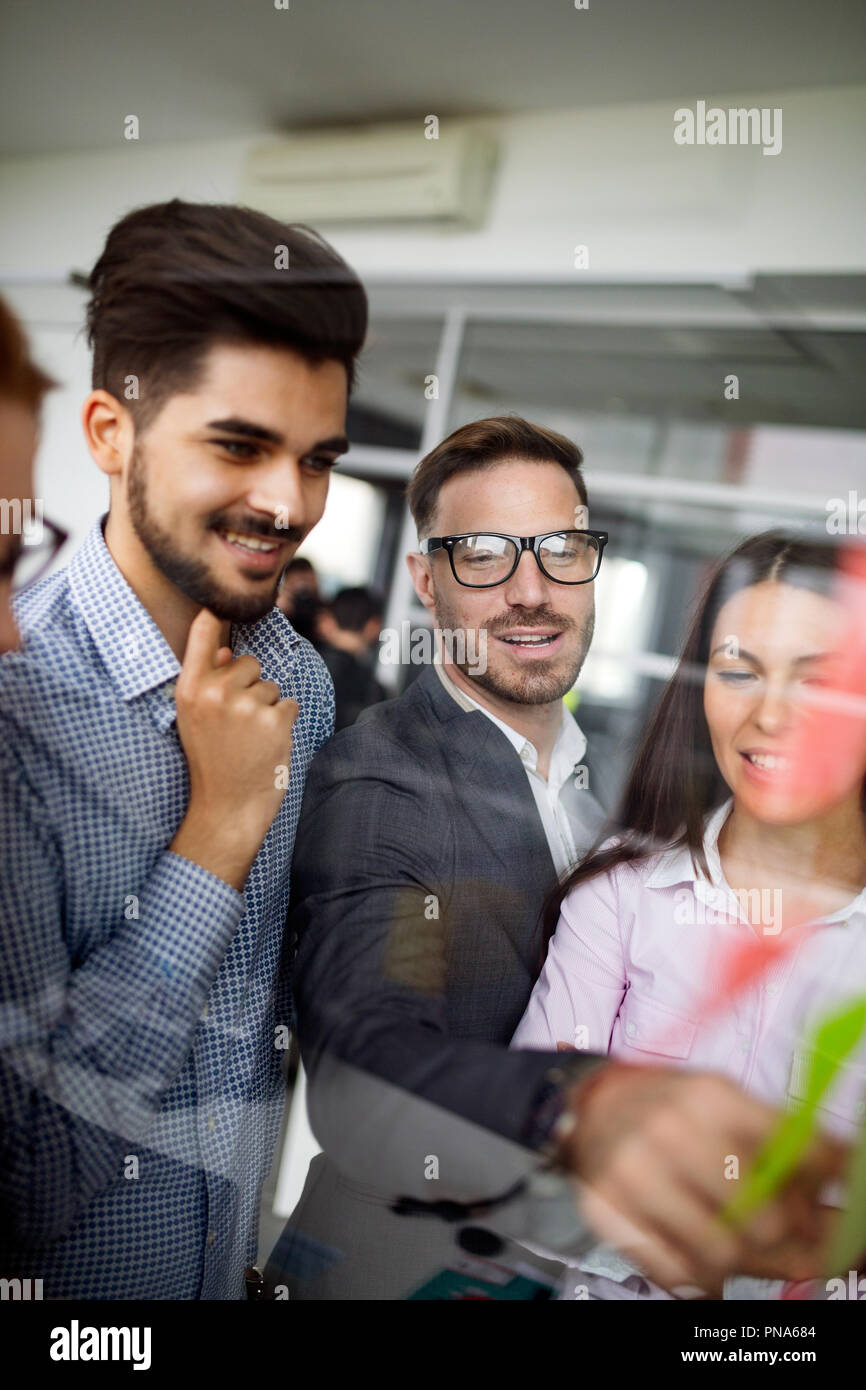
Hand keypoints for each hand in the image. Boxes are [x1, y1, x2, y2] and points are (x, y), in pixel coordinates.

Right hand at [169, 608, 297, 889]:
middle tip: (236, 724)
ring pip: (271, 686)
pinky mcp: (275, 719)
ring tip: (249, 738)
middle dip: (250, 687)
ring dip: (267, 708)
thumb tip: (230, 653)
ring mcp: (245, 705)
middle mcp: (215, 692)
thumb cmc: (211, 762)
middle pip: (250, 663)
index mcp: (190, 689)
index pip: (204, 633)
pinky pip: (289, 703)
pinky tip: (266, 744)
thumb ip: (209, 682)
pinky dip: (284, 722)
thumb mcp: (195, 720)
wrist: (225, 809)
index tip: (219, 601)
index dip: (216, 613)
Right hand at [560, 1062, 846, 1295]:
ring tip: (737, 1244)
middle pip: (763, 1217)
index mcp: (710, 1096)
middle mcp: (671, 1130)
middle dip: (785, 1236)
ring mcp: (634, 1173)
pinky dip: (697, 1275)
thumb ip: (781, 1146)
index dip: (829, 1185)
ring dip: (741, 1260)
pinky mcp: (606, 1210)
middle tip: (786, 1236)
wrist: (591, 1106)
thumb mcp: (725, 1105)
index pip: (794, 1148)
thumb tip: (845, 1193)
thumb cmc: (672, 1109)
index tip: (838, 1204)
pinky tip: (699, 1255)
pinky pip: (674, 1271)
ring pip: (721, 1252)